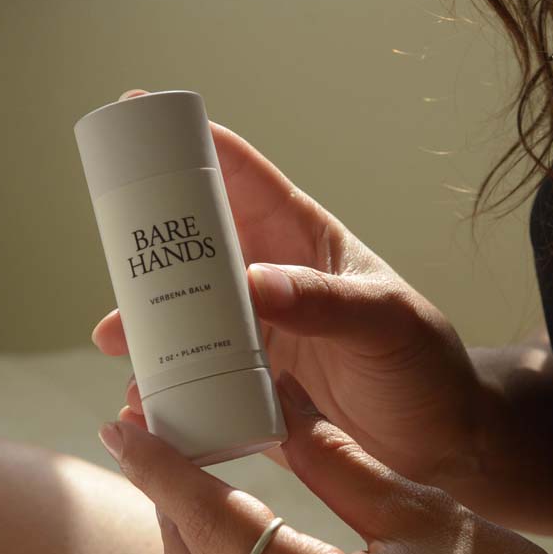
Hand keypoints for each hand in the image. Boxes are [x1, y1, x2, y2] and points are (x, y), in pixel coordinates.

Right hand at [93, 89, 483, 485]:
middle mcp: (272, 281)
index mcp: (302, 242)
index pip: (241, 177)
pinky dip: (169, 384)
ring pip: (187, 313)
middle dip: (149, 246)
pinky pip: (198, 375)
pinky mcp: (250, 383)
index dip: (192, 145)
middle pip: (196, 247)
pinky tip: (148, 401)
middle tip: (114, 256)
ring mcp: (258, 333)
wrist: (438, 441)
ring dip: (150, 324)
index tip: (137, 112)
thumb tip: (253, 283)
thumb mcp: (385, 321)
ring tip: (116, 342)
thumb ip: (326, 301)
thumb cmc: (424, 365)